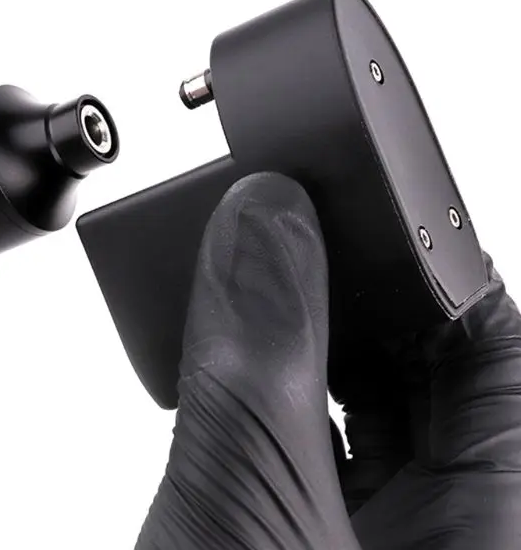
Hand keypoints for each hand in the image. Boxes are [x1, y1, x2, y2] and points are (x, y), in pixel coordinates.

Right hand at [136, 173, 520, 548]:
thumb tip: (262, 222)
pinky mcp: (297, 534)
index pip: (490, 342)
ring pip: (350, 398)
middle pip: (416, 361)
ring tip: (244, 276)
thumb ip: (260, 359)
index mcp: (487, 530)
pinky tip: (218, 349)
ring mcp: (364, 537)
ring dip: (292, 332)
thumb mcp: (254, 501)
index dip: (430, 255)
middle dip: (347, 286)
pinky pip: (294, 433)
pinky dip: (255, 384)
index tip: (359, 193)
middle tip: (287, 226)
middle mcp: (440, 529)